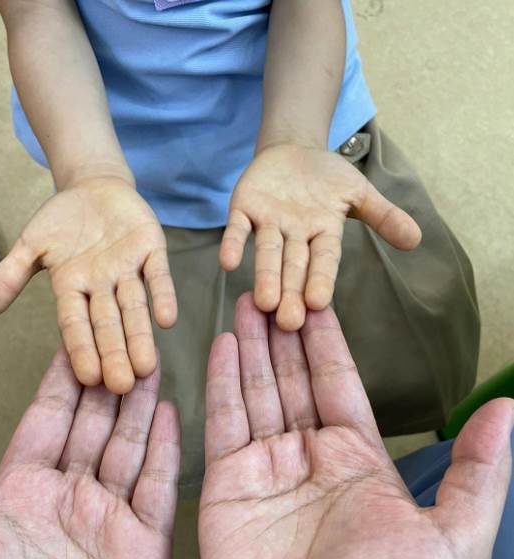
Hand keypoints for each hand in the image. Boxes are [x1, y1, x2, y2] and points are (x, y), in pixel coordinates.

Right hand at [0, 176, 176, 393]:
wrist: (94, 186)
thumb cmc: (63, 222)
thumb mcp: (33, 245)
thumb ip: (11, 275)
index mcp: (72, 289)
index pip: (75, 324)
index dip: (82, 349)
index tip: (88, 378)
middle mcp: (102, 286)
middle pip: (108, 324)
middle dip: (115, 354)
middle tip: (123, 387)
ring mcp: (128, 269)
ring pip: (134, 307)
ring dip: (140, 336)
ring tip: (147, 367)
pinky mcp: (151, 250)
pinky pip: (158, 275)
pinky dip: (163, 295)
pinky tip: (168, 320)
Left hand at [0, 350, 179, 558]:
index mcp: (15, 496)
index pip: (45, 421)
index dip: (60, 381)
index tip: (73, 341)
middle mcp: (65, 503)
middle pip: (93, 426)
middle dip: (108, 381)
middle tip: (123, 338)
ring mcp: (105, 527)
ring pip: (128, 450)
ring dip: (140, 406)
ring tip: (151, 362)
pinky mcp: (141, 558)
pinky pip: (157, 493)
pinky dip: (164, 453)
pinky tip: (169, 417)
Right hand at [200, 293, 512, 558]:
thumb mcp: (454, 538)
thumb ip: (479, 472)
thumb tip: (510, 410)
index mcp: (359, 459)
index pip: (339, 384)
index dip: (328, 342)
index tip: (318, 300)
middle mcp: (310, 456)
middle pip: (294, 378)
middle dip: (284, 332)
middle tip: (275, 284)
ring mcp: (266, 468)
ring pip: (257, 391)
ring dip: (252, 346)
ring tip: (247, 299)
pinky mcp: (228, 486)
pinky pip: (223, 423)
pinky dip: (222, 382)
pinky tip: (224, 346)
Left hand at [220, 144, 421, 330]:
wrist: (292, 150)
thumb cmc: (327, 178)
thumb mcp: (359, 193)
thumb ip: (383, 216)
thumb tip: (417, 239)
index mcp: (323, 235)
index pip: (324, 261)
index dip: (320, 280)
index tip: (318, 304)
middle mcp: (295, 236)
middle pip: (293, 266)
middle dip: (291, 292)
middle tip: (288, 323)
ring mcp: (268, 223)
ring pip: (267, 253)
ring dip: (264, 277)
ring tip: (263, 303)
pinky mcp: (244, 209)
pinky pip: (237, 228)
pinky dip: (233, 243)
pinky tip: (226, 262)